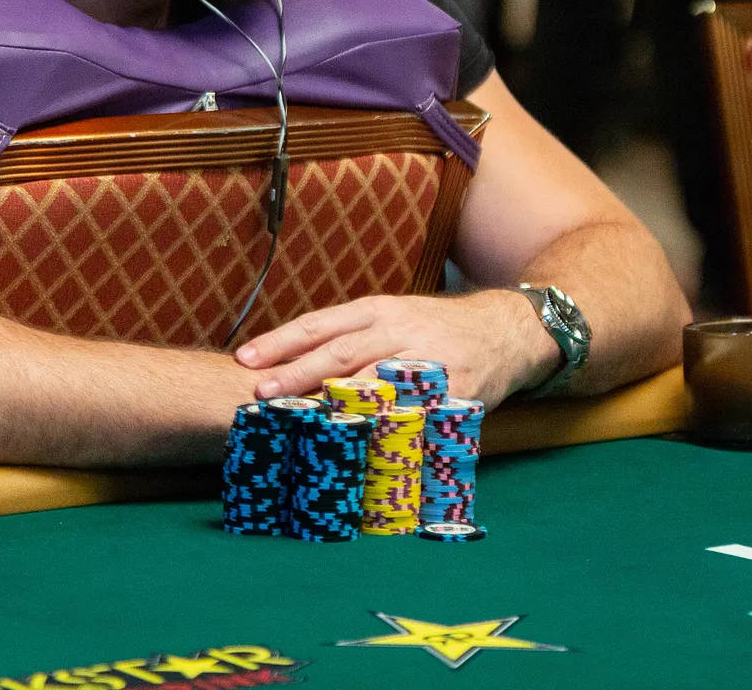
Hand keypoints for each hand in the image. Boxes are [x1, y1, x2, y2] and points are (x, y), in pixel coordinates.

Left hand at [233, 291, 559, 409]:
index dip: (281, 341)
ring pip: (373, 382)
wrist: (505, 330)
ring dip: (333, 404)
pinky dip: (386, 427)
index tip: (245, 359)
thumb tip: (290, 364)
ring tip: (300, 420)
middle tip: (261, 392)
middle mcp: (399, 329)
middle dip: (297, 374)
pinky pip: (415, 412)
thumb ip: (350, 338)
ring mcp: (427, 360)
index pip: (319, 324)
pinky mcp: (453, 391)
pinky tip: (359, 443)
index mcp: (378, 309)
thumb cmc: (434, 329)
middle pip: (339, 353)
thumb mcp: (391, 317)